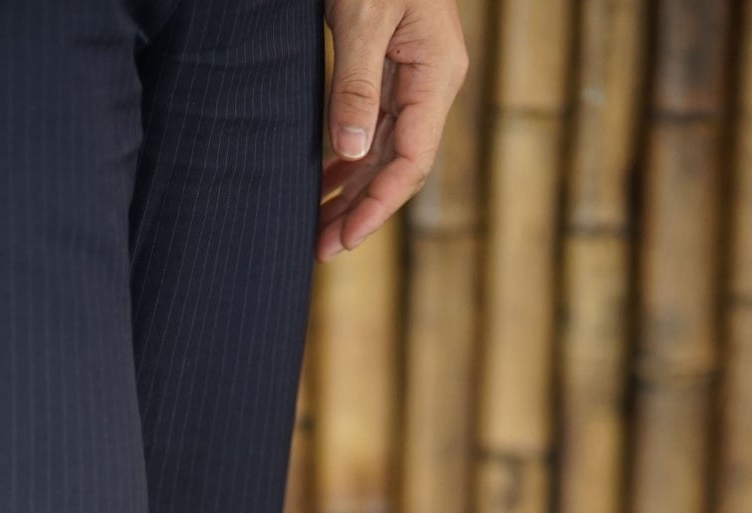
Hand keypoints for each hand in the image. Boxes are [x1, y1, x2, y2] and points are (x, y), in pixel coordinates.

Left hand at [318, 0, 469, 260]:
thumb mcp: (362, 16)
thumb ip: (356, 84)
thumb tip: (355, 152)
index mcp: (435, 74)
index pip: (412, 160)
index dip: (378, 207)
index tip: (344, 239)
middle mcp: (429, 83)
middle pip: (397, 166)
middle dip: (359, 211)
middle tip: (318, 250)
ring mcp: (412, 77)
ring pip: (383, 153)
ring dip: (351, 192)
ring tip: (316, 229)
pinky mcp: (390, 69)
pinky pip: (372, 128)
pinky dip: (348, 158)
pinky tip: (324, 182)